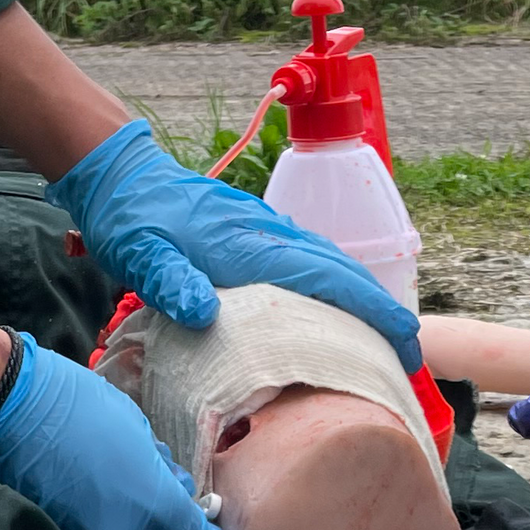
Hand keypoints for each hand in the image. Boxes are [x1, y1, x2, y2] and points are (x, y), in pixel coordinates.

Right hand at [0, 333, 226, 529]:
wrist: (0, 412)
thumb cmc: (73, 407)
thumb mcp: (135, 428)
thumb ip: (161, 470)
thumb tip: (173, 487)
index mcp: (154, 512)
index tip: (204, 523)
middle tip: (153, 494)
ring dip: (124, 527)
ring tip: (107, 487)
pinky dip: (91, 525)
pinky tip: (78, 494)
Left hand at [46, 121, 421, 372]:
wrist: (121, 173)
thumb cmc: (129, 219)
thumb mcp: (140, 255)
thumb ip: (170, 283)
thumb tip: (205, 313)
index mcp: (250, 247)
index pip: (328, 279)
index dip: (371, 311)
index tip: (405, 341)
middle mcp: (269, 235)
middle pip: (342, 271)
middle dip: (381, 311)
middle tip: (407, 355)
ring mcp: (264, 230)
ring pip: (329, 263)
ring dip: (362, 297)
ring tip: (382, 338)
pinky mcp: (255, 231)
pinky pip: (309, 258)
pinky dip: (334, 283)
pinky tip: (333, 306)